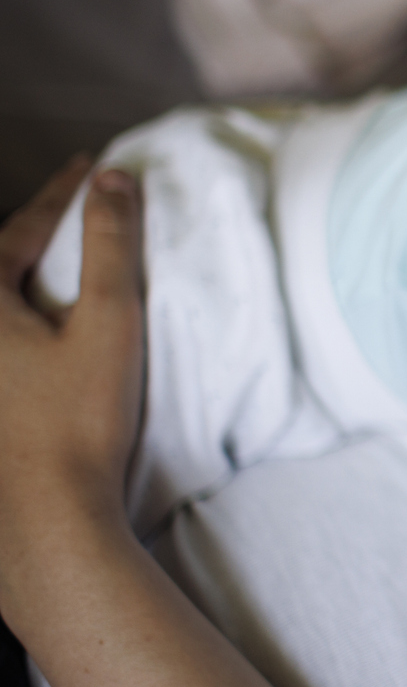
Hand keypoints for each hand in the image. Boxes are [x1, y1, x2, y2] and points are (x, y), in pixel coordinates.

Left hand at [0, 161, 143, 564]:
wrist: (44, 518)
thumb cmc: (77, 422)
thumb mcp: (108, 323)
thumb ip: (110, 246)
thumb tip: (112, 180)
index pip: (22, 230)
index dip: (63, 197)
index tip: (93, 168)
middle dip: (31, 233)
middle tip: (68, 210)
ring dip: (15, 278)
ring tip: (46, 264)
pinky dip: (13, 321)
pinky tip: (33, 333)